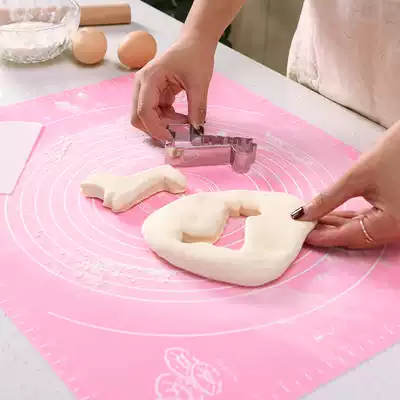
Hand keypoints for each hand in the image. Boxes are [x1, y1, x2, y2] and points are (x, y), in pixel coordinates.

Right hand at [131, 38, 213, 140]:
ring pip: (146, 118)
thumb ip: (198, 107)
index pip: (143, 111)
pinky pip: (154, 114)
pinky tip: (181, 117)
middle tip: (178, 131)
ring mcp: (145, 90)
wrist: (194, 43)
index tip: (172, 137)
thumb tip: (197, 129)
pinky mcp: (152, 94)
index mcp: (149, 78)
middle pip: (138, 117)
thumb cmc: (195, 56)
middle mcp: (141, 85)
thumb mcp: (200, 82)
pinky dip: (166, 120)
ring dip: (163, 124)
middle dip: (156, 128)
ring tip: (183, 122)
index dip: (155, 128)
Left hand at [291, 121, 399, 248]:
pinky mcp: (397, 213)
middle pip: (356, 237)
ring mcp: (399, 223)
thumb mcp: (357, 177)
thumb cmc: (396, 152)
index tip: (302, 235)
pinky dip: (351, 219)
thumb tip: (304, 214)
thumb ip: (328, 198)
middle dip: (328, 231)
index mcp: (392, 224)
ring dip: (337, 225)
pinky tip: (331, 215)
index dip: (323, 236)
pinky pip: (370, 222)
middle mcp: (398, 229)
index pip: (349, 236)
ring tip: (312, 220)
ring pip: (362, 230)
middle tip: (303, 228)